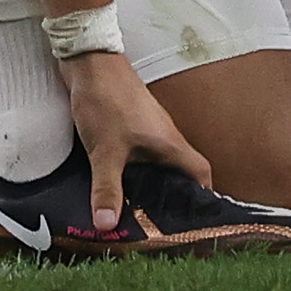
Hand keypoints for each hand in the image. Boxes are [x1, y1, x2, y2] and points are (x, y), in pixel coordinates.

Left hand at [62, 50, 209, 226]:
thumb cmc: (107, 100)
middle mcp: (164, 138)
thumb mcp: (106, 151)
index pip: (201, 173)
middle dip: (174, 200)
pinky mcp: (128, 127)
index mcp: (170, 143)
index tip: (196, 222)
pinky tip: (117, 187)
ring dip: (151, 187)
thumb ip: (107, 189)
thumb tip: (107, 227)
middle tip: (163, 228)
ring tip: (139, 215)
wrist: (87, 61)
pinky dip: (133, 174)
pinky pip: (139, 157)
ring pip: (158, 166)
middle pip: (180, 174)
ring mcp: (147, 132)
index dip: (203, 197)